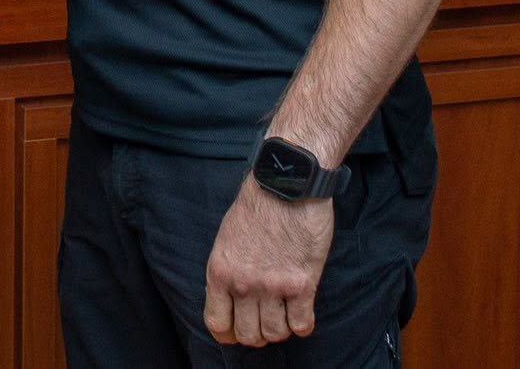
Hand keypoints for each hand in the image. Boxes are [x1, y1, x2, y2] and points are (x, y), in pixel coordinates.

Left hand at [203, 179, 333, 346]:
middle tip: (266, 322)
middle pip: (248, 335)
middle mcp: (243, 284)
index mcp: (220, 271)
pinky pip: (301, 325)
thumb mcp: (227, 238)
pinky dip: (303, 325)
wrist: (287, 183)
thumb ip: (228, 270)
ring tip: (285, 314)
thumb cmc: (258, 205)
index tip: (238, 331)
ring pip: (275, 334)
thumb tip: (231, 298)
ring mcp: (273, 286)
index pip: (217, 323)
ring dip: (281, 329)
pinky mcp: (302, 283)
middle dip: (257, 334)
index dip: (228, 334)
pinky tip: (302, 312)